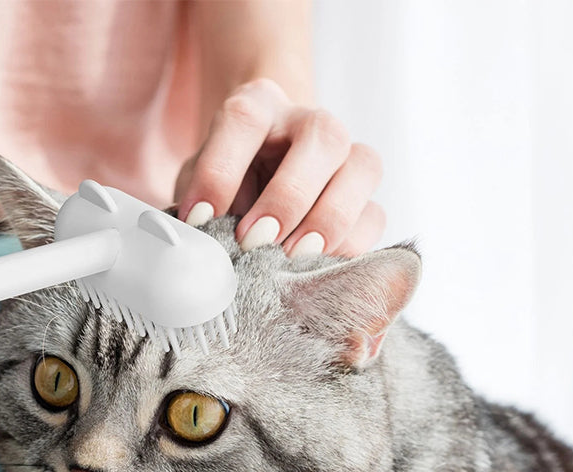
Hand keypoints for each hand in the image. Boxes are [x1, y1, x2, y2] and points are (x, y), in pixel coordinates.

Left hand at [174, 79, 384, 257]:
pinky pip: (374, 215)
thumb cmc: (222, 192)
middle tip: (254, 240)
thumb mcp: (198, 190)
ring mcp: (346, 157)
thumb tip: (201, 246)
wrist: (254, 193)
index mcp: (259, 106)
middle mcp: (309, 123)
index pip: (244, 119)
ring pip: (363, 167)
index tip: (198, 218)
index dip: (219, 171)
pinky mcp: (365, 200)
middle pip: (322, 136)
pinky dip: (349, 243)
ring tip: (294, 257)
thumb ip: (200, 208)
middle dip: (288, 196)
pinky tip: (317, 265)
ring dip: (329, 218)